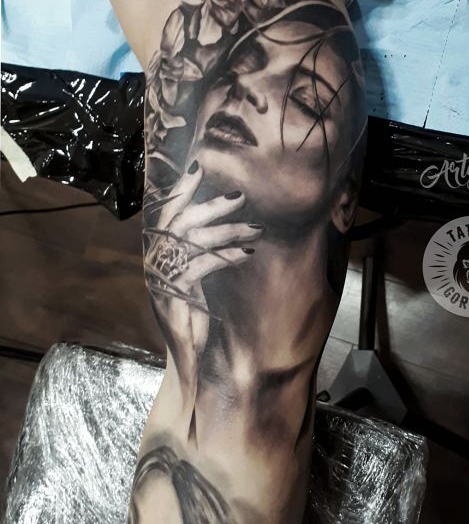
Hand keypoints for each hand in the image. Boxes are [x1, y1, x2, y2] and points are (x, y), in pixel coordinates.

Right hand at [144, 161, 262, 401]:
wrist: (185, 357)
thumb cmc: (192, 317)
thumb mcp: (194, 281)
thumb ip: (199, 254)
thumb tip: (223, 227)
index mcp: (160, 254)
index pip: (167, 214)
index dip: (180, 191)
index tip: (196, 167)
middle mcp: (157, 261)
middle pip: (180, 222)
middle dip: (210, 206)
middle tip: (239, 197)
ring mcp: (162, 277)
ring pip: (194, 241)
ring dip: (227, 232)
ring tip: (255, 229)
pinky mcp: (172, 293)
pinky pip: (201, 265)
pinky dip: (225, 256)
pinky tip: (246, 254)